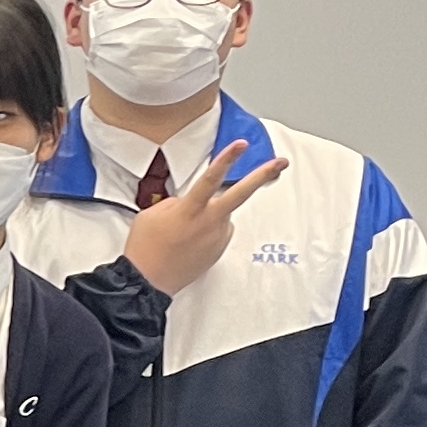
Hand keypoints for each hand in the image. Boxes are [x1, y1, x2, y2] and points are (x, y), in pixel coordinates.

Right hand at [117, 136, 286, 296]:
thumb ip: (175, 201)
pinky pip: (218, 231)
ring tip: (183, 231)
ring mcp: (216, 237)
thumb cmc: (146, 248)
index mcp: (189, 209)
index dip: (227, 159)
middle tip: (280, 163)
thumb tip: (189, 201)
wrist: (148, 281)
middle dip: (262, 175)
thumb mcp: (152, 214)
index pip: (211, 178)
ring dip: (210, 214)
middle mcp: (208, 222)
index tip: (240, 145)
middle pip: (241, 193)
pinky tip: (189, 241)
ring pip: (223, 214)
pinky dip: (207, 230)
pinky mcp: (218, 250)